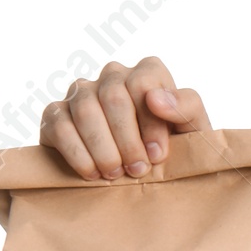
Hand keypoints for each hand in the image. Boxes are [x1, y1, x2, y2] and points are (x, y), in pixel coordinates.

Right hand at [38, 55, 211, 178]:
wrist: (145, 176)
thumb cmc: (174, 150)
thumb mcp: (193, 131)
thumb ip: (187, 107)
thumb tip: (155, 98)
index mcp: (148, 73)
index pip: (143, 83)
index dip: (150, 124)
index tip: (157, 155)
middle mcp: (112, 76)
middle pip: (113, 96)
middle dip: (127, 140)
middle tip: (137, 171)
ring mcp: (81, 92)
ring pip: (85, 110)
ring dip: (103, 149)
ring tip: (116, 174)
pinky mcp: (56, 114)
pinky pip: (60, 126)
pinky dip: (78, 154)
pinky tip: (93, 174)